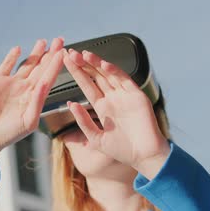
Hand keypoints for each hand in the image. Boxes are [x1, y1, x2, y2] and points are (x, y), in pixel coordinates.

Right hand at [0, 37, 64, 185]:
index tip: (64, 53)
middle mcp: (26, 89)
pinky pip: (6, 66)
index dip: (56, 65)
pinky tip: (18, 48)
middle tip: (59, 40)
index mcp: (36, 98)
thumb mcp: (28, 121)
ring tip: (43, 41)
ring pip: (26, 64)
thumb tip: (43, 84)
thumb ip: (37, 102)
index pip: (49, 78)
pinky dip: (11, 57)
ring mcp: (12, 84)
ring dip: (35, 53)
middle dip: (50, 54)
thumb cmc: (10, 133)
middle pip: (41, 68)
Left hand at [62, 49, 169, 176]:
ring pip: (109, 74)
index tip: (65, 62)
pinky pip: (124, 79)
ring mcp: (125, 95)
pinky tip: (103, 64)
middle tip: (70, 53)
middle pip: (96, 76)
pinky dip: (115, 71)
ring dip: (96, 63)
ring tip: (84, 54)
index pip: (87, 85)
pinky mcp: (136, 96)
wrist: (144, 156)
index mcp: (103, 107)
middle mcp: (113, 98)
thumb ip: (83, 121)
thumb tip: (70, 104)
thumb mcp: (96, 138)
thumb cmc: (123, 150)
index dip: (77, 73)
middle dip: (83, 64)